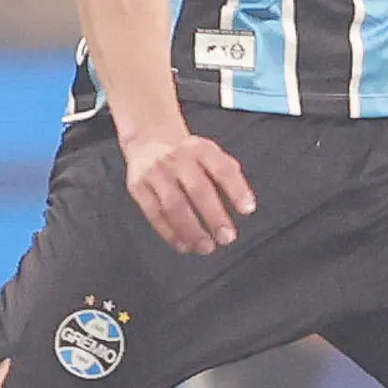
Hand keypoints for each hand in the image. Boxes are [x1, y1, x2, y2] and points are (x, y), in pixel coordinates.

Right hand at [122, 128, 256, 255]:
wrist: (148, 140)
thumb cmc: (187, 155)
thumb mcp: (208, 153)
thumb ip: (226, 175)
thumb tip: (244, 206)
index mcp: (200, 149)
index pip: (222, 169)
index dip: (237, 190)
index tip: (248, 210)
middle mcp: (178, 159)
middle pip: (198, 189)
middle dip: (214, 216)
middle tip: (227, 237)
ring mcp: (156, 173)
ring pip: (174, 206)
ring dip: (192, 231)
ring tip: (206, 247)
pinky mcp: (139, 188)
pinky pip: (155, 214)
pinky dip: (170, 233)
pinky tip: (184, 245)